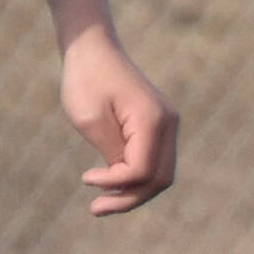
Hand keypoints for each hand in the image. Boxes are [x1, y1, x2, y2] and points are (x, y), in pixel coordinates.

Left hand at [61, 25, 177, 214]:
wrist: (91, 45)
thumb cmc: (84, 77)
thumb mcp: (89, 119)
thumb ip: (112, 153)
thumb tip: (127, 182)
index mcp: (153, 120)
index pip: (143, 171)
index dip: (116, 184)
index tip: (86, 179)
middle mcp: (168, 123)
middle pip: (159, 179)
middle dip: (129, 198)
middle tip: (97, 209)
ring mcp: (167, 122)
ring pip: (160, 173)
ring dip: (134, 190)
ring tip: (103, 203)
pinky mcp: (158, 123)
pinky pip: (154, 158)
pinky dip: (136, 175)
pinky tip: (112, 182)